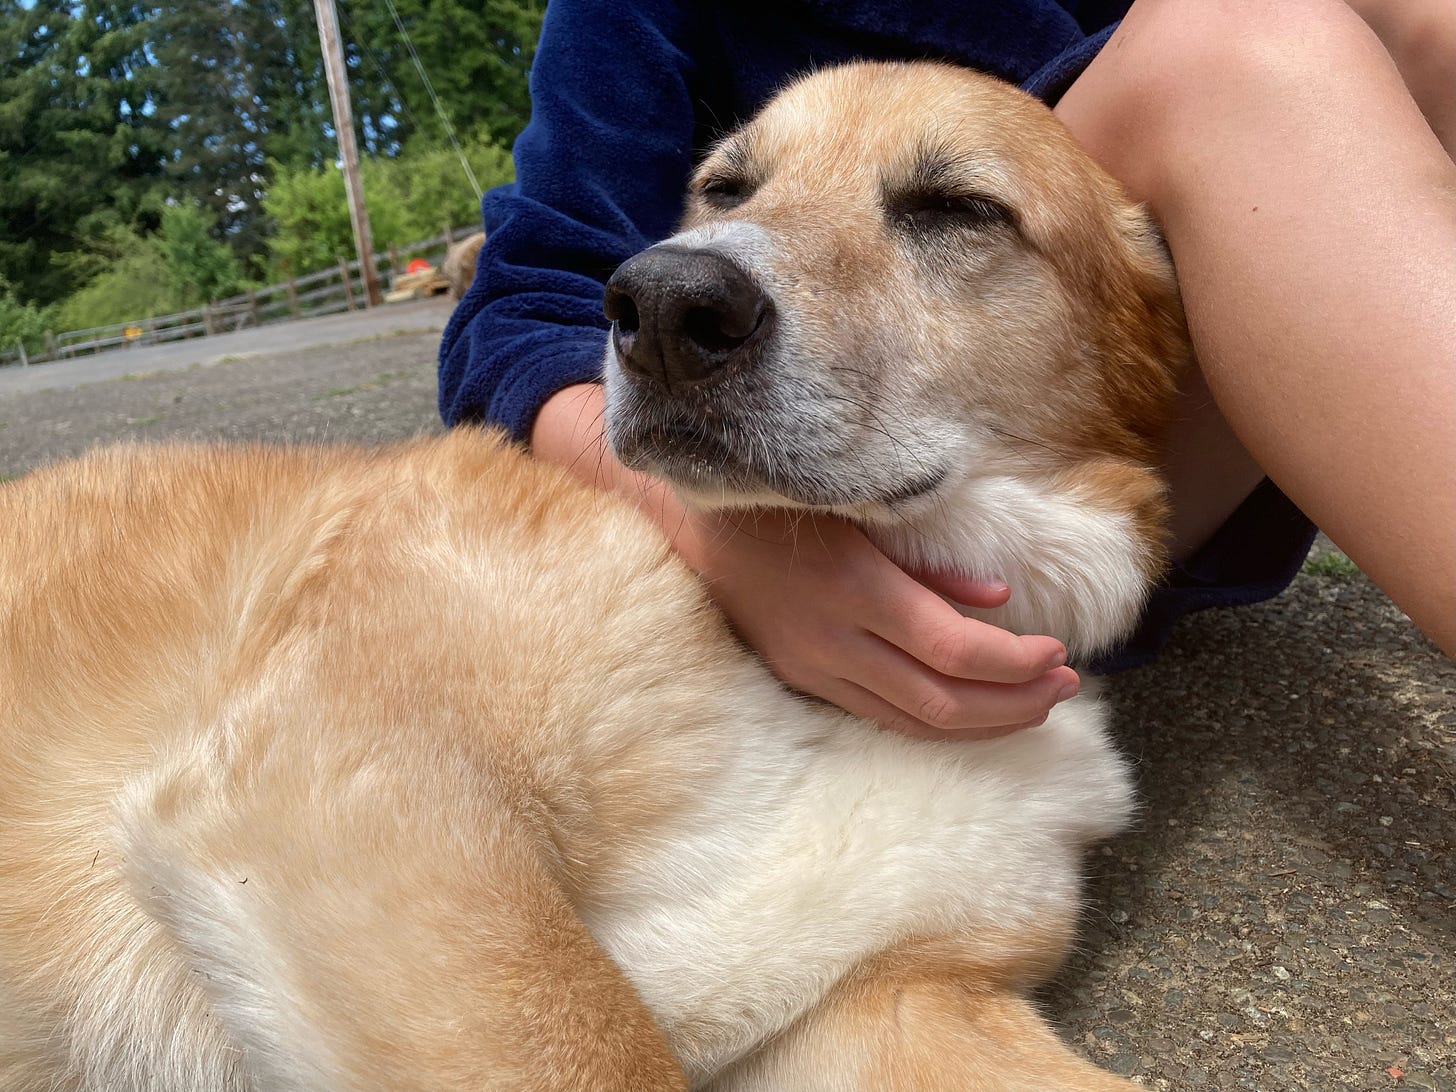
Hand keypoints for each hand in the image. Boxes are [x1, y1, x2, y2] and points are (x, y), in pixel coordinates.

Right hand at [669, 507, 1080, 740]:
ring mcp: (811, 668)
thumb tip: (997, 602)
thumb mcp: (863, 512)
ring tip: (1034, 709)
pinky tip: (971, 713)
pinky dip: (933, 723)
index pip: (953, 650)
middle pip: (940, 702)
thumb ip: (929, 564)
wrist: (691, 521)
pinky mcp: (798, 679)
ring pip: (910, 723)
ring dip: (981, 723)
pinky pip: (879, 717)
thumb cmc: (784, 501)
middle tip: (1064, 690)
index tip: (1057, 653)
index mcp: (855, 589)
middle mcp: (833, 642)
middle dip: (1013, 704)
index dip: (1014, 662)